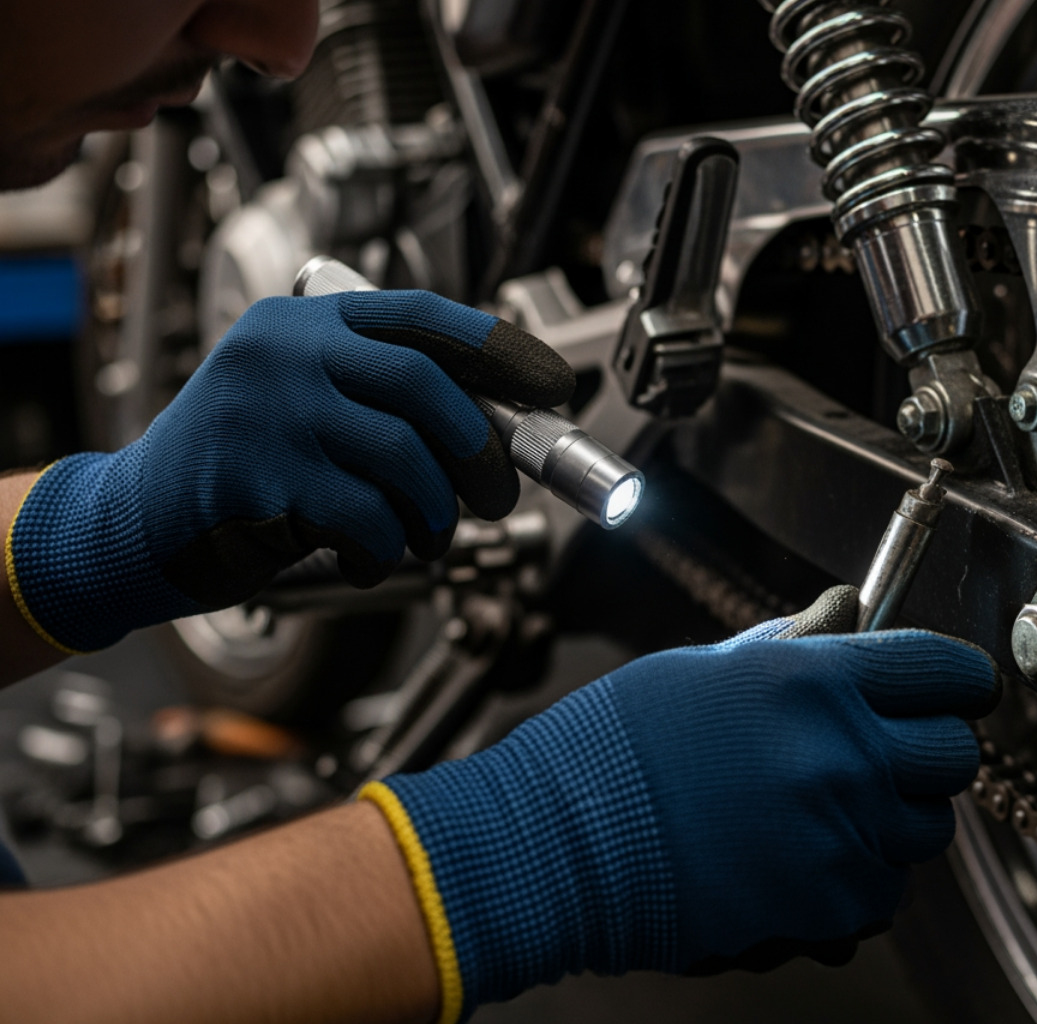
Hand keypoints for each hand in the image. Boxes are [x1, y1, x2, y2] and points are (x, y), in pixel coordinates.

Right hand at [4, 291, 572, 652]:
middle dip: (482, 450)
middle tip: (495, 494)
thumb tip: (504, 427)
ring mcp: (266, 411)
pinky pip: (365, 517)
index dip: (502, 350)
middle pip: (426, 386)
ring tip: (429, 535)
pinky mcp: (254, 478)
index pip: (424, 316)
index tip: (554, 385)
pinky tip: (373, 558)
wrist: (132, 522)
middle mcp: (286, 352)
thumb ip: (386, 401)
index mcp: (308, 322)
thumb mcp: (308, 406)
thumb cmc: (243, 470)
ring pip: (404, 458)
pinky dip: (388, 549)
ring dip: (437, 512)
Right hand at [361, 586, 999, 1019]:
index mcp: (815, 680)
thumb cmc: (620, 748)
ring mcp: (840, 836)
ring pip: (926, 831)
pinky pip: (883, 892)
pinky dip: (856, 880)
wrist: (559, 845)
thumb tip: (849, 610)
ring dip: (893, 819)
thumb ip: (799, 642)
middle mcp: (842, 755)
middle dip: (927, 750)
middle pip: (955, 755)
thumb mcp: (712, 669)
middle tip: (884, 749)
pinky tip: (799, 858)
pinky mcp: (829, 907)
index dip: (959, 678)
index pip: (945, 670)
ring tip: (824, 808)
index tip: (956, 688)